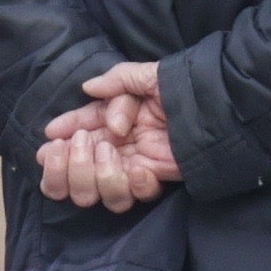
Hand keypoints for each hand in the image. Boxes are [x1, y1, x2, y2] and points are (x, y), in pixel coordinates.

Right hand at [35, 63, 177, 208]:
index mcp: (118, 115)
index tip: (51, 136)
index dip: (66, 131)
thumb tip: (88, 88)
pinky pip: (134, 193)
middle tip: (81, 144)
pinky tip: (140, 169)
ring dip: (98, 173)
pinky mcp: (155, 178)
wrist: (220, 111)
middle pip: (82, 163)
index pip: (83, 125)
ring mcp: (137, 161)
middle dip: (73, 158)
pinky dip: (133, 184)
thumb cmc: (185, 89)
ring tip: (108, 152)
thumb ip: (119, 79)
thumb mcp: (150, 76)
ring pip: (101, 186)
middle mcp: (123, 142)